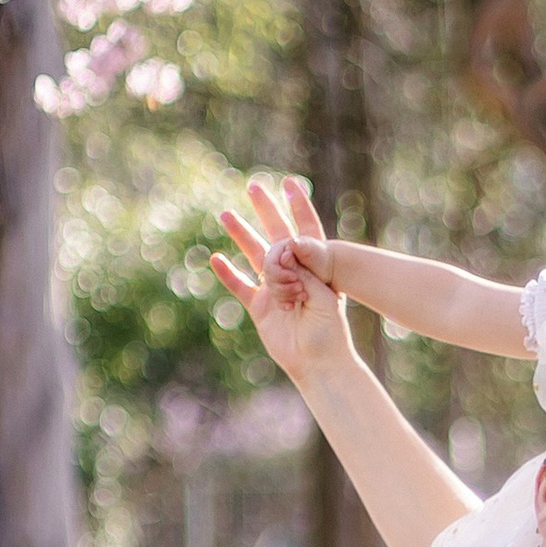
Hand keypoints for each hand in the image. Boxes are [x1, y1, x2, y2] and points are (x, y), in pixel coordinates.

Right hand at [212, 176, 353, 385]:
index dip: (299, 208)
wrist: (317, 362)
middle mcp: (294, 274)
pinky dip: (228, 274)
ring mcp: (275, 289)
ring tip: (227, 214)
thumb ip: (303, 271)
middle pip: (277, 236)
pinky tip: (216, 258)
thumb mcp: (322, 296)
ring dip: (242, 235)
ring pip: (255, 256)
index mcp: (315, 268)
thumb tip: (283, 245)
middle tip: (254, 187)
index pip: (306, 232)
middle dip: (266, 211)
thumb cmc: (329, 331)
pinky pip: (241, 286)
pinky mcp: (260, 307)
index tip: (290, 184)